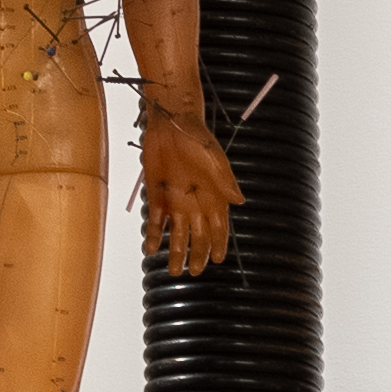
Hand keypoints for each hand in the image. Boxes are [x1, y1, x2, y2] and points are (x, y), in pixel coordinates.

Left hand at [139, 106, 239, 278]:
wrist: (168, 119)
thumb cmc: (195, 135)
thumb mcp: (214, 157)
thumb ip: (225, 180)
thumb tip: (240, 201)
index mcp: (213, 195)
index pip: (219, 227)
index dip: (218, 244)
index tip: (217, 259)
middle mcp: (195, 202)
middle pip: (198, 236)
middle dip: (197, 255)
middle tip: (195, 272)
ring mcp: (175, 199)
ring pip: (177, 234)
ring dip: (176, 252)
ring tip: (174, 270)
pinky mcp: (157, 193)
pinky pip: (155, 220)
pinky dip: (153, 235)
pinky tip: (151, 249)